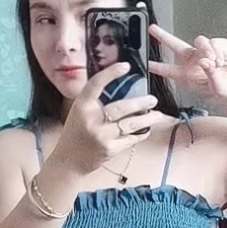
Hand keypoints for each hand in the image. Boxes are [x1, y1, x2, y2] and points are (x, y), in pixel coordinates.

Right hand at [49, 63, 166, 180]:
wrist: (69, 161)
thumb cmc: (76, 133)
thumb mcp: (80, 113)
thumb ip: (94, 101)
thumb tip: (120, 86)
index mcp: (82, 106)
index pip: (96, 84)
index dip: (111, 73)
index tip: (126, 66)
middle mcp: (91, 119)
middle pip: (121, 107)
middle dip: (141, 103)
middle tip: (153, 99)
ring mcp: (101, 135)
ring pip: (130, 124)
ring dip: (147, 119)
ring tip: (158, 115)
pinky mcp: (110, 149)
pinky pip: (131, 139)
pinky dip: (141, 134)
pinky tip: (147, 129)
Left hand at [149, 25, 226, 108]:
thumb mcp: (218, 90)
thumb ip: (209, 75)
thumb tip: (204, 61)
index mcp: (190, 76)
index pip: (170, 70)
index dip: (158, 67)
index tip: (147, 64)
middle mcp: (196, 63)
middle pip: (176, 46)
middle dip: (164, 37)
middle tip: (152, 29)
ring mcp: (207, 53)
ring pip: (198, 42)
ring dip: (205, 51)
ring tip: (216, 63)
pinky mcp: (220, 45)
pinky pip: (213, 43)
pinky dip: (217, 52)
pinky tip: (222, 61)